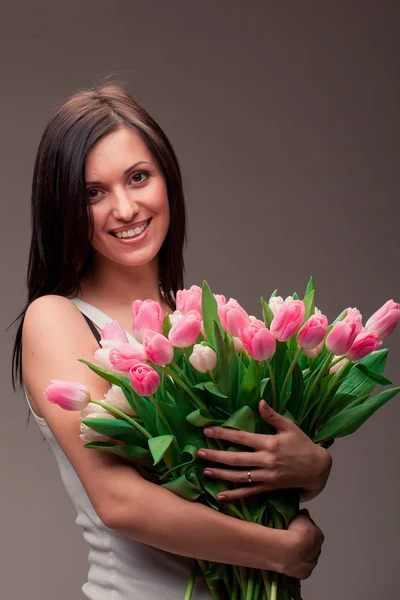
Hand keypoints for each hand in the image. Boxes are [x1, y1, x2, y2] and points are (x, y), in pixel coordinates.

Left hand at [198, 400, 331, 500]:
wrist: (317, 468)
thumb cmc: (302, 444)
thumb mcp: (289, 426)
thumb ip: (273, 416)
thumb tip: (260, 402)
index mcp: (269, 443)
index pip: (241, 437)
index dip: (223, 433)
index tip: (207, 431)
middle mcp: (266, 460)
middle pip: (236, 458)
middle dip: (216, 455)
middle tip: (199, 453)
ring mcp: (266, 476)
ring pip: (240, 476)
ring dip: (221, 474)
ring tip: (205, 471)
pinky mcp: (268, 487)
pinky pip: (249, 492)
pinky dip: (235, 495)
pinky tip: (221, 496)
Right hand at [279, 509, 324, 578]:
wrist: (288, 550)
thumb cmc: (295, 531)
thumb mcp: (300, 516)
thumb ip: (304, 515)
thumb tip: (305, 513)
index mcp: (320, 537)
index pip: (314, 531)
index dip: (305, 529)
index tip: (297, 528)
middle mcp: (318, 551)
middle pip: (311, 546)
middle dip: (304, 543)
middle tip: (292, 539)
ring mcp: (311, 564)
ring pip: (306, 558)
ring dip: (300, 555)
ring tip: (287, 550)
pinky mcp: (303, 574)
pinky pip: (299, 568)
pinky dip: (295, 564)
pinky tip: (287, 559)